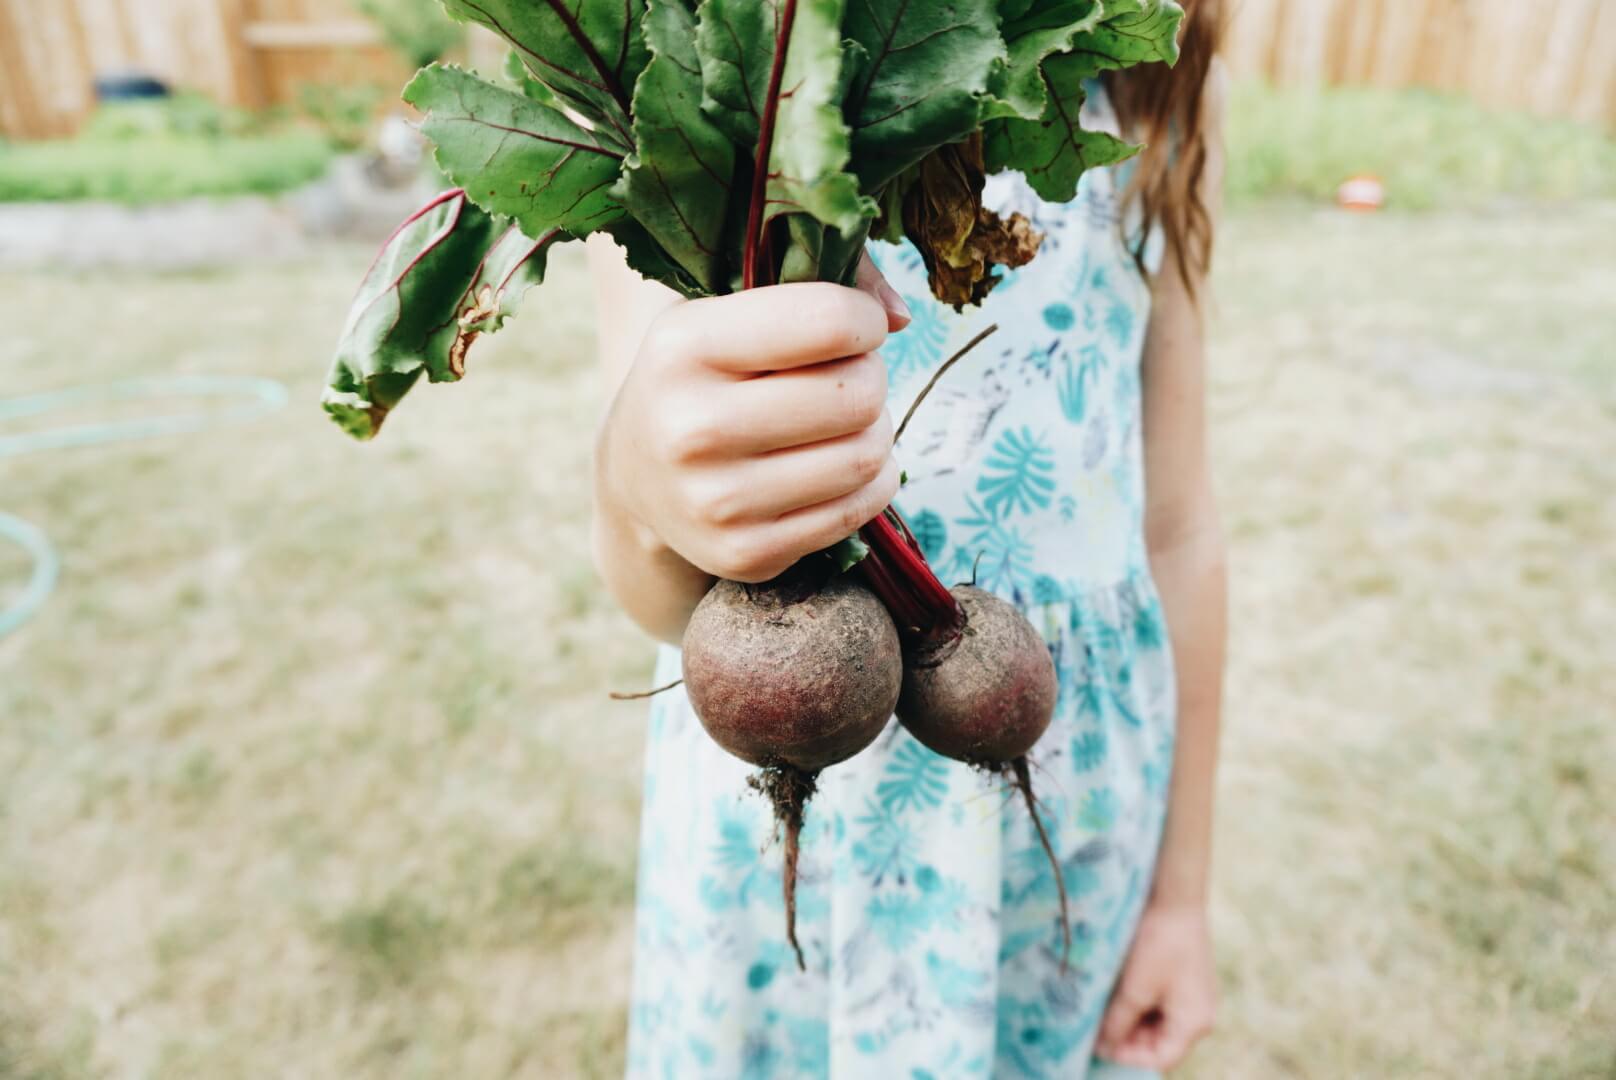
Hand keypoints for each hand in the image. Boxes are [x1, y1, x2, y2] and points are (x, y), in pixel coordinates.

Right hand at [598, 257, 910, 583]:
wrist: (637, 477)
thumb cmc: (702, 372)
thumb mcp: (726, 306)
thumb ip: (818, 276)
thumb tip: (900, 314)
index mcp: (682, 347)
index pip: (828, 322)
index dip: (863, 320)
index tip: (853, 326)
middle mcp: (691, 428)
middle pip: (857, 394)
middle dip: (870, 376)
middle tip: (848, 375)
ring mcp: (717, 501)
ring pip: (865, 456)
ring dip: (876, 430)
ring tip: (844, 419)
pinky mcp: (745, 553)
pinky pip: (858, 509)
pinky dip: (871, 480)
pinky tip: (838, 461)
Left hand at [1094, 902, 1217, 1070]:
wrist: (1176, 898)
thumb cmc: (1159, 945)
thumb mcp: (1134, 989)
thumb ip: (1119, 1023)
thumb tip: (1103, 1046)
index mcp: (1195, 1023)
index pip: (1161, 1057)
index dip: (1129, 1057)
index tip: (1099, 1047)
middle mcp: (1200, 1015)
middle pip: (1161, 1042)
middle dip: (1128, 1039)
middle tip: (1096, 1029)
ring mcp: (1194, 997)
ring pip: (1158, 1023)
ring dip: (1131, 1021)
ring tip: (1103, 1012)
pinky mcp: (1185, 981)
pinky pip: (1161, 1004)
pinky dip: (1139, 1005)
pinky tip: (1117, 995)